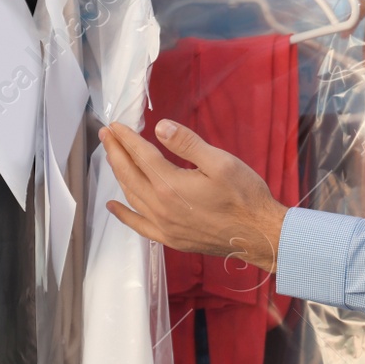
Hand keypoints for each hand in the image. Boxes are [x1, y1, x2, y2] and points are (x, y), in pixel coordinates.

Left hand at [98, 121, 287, 272]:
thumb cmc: (244, 196)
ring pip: (131, 196)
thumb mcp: (220, 162)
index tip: (115, 125)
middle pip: (130, 174)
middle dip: (116, 152)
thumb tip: (160, 127)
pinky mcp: (170, 238)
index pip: (141, 155)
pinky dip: (123, 213)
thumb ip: (187, 144)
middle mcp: (160, 207)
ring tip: (112, 158)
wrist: (258, 235)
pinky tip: (113, 206)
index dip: (126, 138)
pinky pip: (138, 224)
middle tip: (106, 135)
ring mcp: (163, 225)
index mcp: (170, 185)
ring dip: (119, 175)